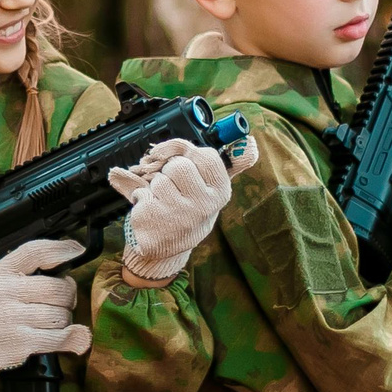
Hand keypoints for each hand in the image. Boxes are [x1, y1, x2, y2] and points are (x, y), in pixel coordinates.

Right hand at [0, 237, 92, 379]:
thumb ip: (25, 268)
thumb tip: (66, 257)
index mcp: (1, 272)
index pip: (34, 252)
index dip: (60, 249)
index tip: (75, 249)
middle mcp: (7, 292)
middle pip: (57, 288)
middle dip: (68, 294)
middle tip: (63, 298)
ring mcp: (13, 318)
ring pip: (60, 314)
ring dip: (64, 317)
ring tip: (54, 318)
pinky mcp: (20, 342)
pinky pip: (57, 338)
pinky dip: (72, 337)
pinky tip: (75, 336)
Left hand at [110, 140, 233, 286]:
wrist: (164, 246)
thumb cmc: (186, 209)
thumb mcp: (208, 190)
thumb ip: (221, 166)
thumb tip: (251, 145)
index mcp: (220, 192)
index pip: (207, 156)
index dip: (189, 152)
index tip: (184, 160)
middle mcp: (205, 204)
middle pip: (180, 165)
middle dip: (170, 171)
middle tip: (173, 186)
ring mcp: (180, 214)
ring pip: (160, 178)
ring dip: (155, 185)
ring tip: (162, 200)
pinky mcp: (156, 219)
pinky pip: (143, 191)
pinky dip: (141, 196)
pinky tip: (150, 210)